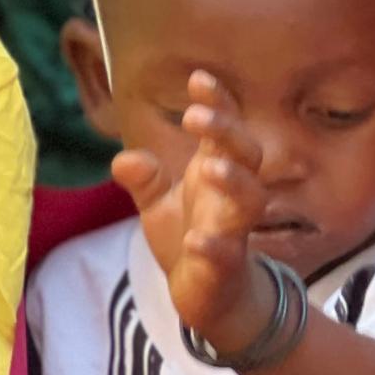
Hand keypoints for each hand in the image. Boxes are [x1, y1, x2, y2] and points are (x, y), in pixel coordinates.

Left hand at [111, 72, 273, 347]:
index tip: (198, 78)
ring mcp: (235, 229)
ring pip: (251, 199)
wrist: (209, 295)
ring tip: (208, 167)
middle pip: (247, 152)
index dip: (218, 102)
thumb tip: (123, 159)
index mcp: (216, 169)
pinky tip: (197, 240)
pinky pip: (228, 253)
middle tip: (196, 116)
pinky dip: (215, 246)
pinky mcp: (228, 266)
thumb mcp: (157, 204)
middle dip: (226, 131)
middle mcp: (234, 194)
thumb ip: (144, 179)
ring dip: (233, 180)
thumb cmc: (189, 234)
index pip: (225, 128)